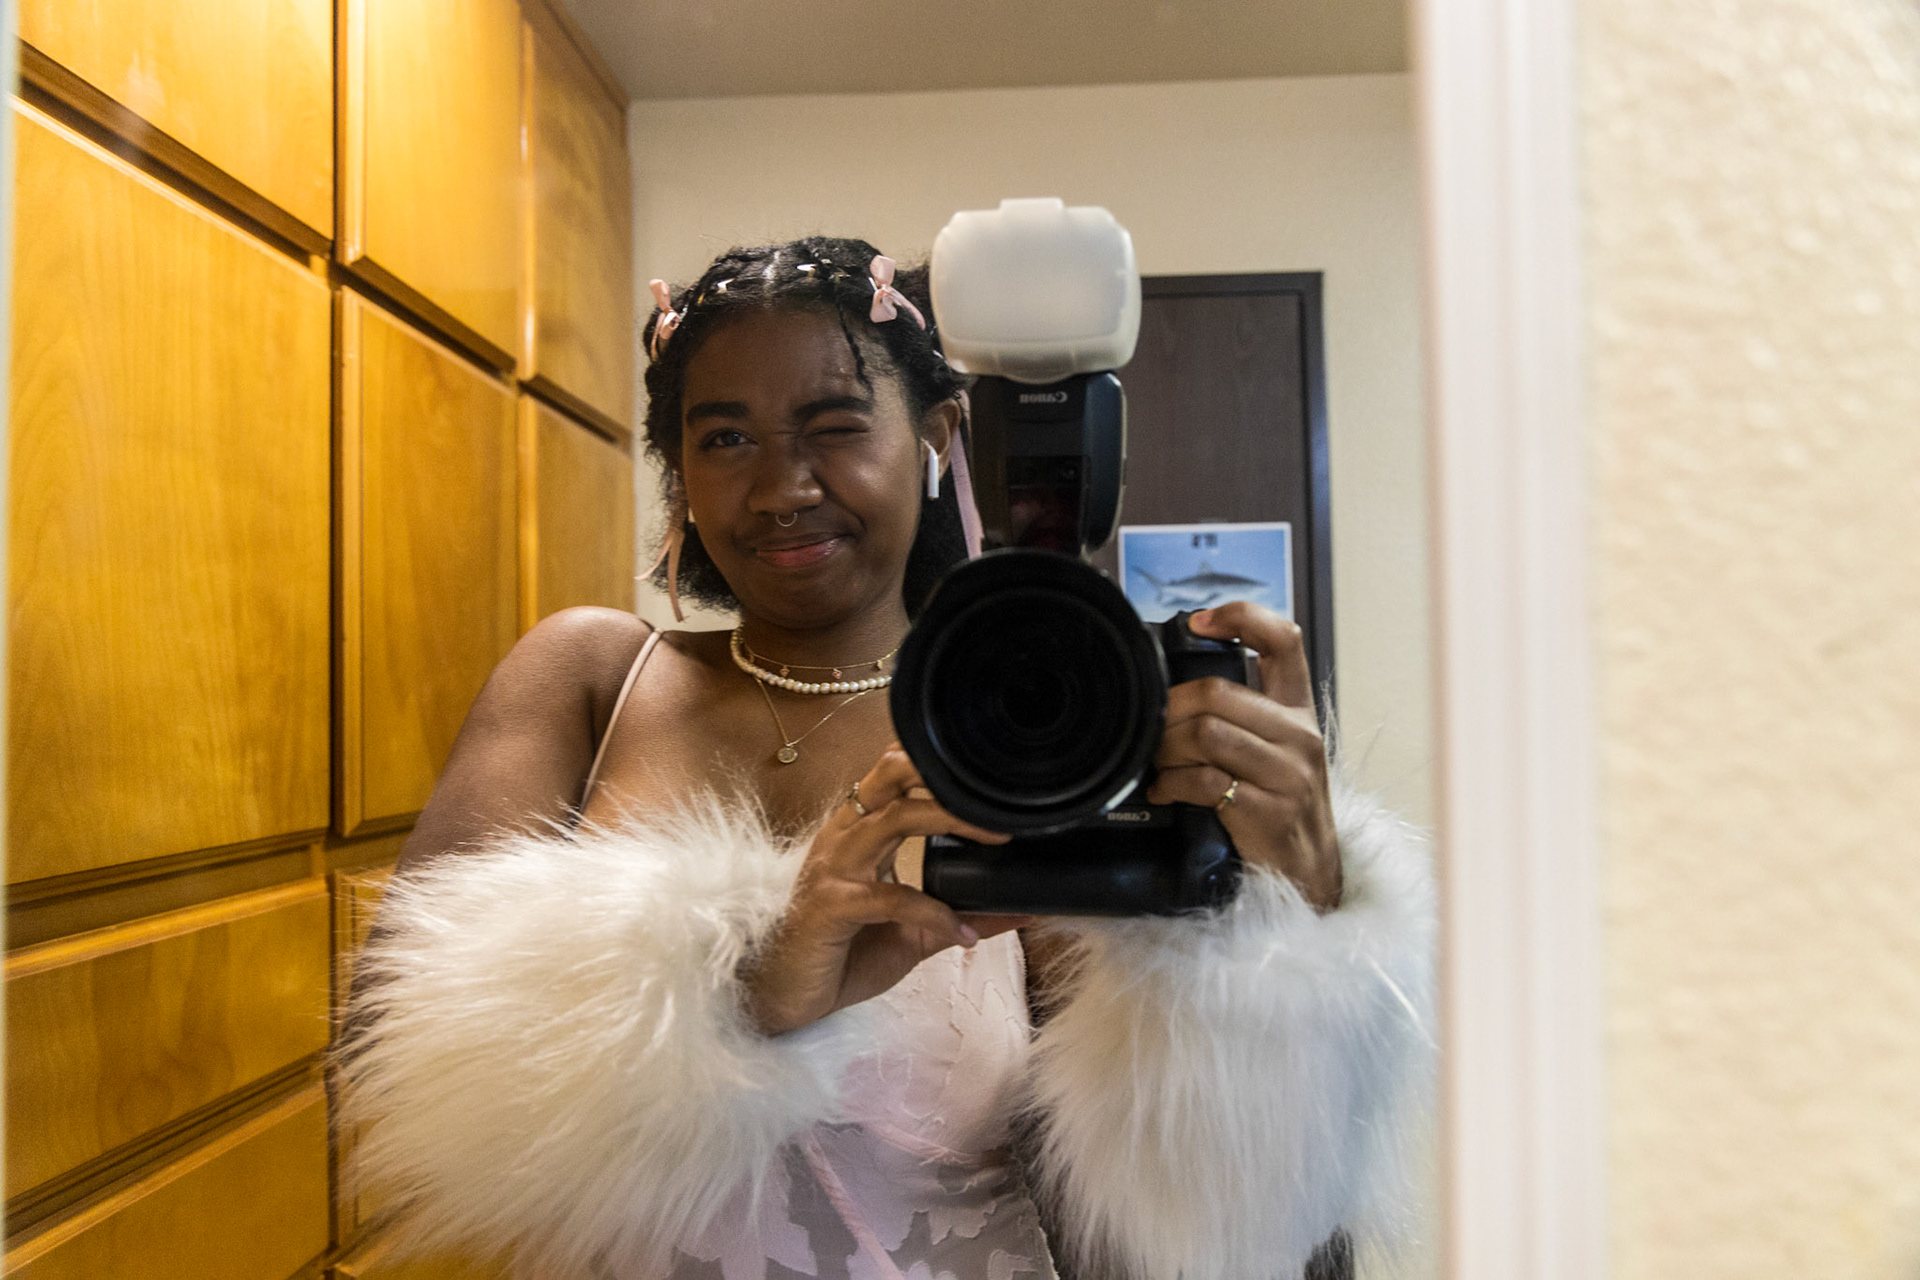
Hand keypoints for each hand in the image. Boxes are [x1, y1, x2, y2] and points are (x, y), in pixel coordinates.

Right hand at [742, 745, 1027, 1035]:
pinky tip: (963, 932)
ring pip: (892, 820)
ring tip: (996, 840)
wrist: (786, 996)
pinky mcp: (830, 907)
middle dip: (943, 776)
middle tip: (996, 798)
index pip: (892, 775)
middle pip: (890, 777)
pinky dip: (935, 912)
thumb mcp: (911, 931)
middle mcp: (844, 838)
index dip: (934, 765)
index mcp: (858, 832)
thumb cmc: (841, 955)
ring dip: (947, 821)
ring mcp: (834, 869)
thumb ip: (956, 914)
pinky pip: (891, 898)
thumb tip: (1016, 910)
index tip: (987, 777)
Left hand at [1145, 602, 1341, 910]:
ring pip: (1206, 732)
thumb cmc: (1282, 808)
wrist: (1310, 877)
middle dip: (1170, 708)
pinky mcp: (1268, 811)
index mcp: (1299, 711)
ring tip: (1157, 763)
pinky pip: (1204, 780)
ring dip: (1166, 747)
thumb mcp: (1278, 752)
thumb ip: (1245, 716)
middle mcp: (1300, 736)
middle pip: (1218, 692)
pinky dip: (1172, 783)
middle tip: (1152, 728)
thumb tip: (1177, 690)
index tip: (1200, 622)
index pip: (1284, 641)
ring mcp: (1288, 774)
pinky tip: (1164, 791)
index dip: (1242, 618)